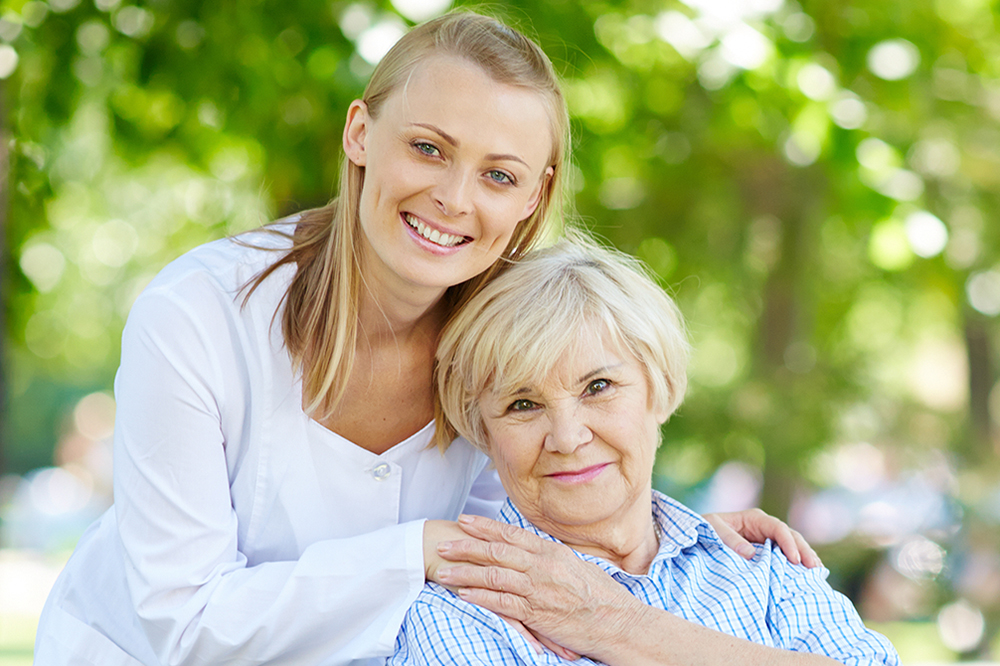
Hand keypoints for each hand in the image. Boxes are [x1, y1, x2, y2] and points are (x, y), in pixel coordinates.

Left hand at [433, 514, 643, 658]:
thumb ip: (552, 558)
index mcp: (551, 552)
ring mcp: (538, 590)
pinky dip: (481, 598)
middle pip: (497, 552)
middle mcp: (542, 567)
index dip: (485, 527)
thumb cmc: (601, 595)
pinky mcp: (537, 614)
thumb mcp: (576, 566)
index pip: (511, 534)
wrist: (618, 621)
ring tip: (443, 572)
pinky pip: (503, 603)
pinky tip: (464, 595)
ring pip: (494, 576)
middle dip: (466, 547)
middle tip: (443, 543)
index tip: (465, 521)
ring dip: (465, 574)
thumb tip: (535, 550)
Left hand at [704, 509, 820, 566]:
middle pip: (791, 537)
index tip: (794, 560)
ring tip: (817, 572)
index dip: (788, 543)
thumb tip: (751, 554)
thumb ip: (731, 540)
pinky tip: (808, 575)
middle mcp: (764, 528)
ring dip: (805, 558)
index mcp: (754, 519)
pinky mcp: (767, 552)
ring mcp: (767, 540)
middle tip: (814, 568)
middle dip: (804, 551)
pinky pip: (785, 557)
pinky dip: (797, 564)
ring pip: (792, 546)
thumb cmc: (705, 529)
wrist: (698, 535)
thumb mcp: (714, 529)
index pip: (778, 528)